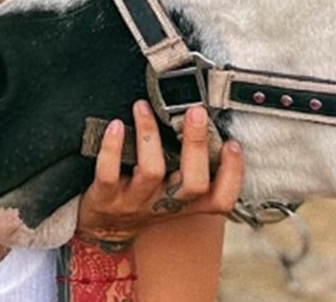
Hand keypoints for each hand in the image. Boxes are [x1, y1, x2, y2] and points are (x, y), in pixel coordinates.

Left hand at [76, 101, 243, 246]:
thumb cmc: (140, 203)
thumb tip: (202, 126)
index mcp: (184, 204)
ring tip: (143, 107)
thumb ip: (185, 168)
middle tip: (196, 112)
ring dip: (149, 134)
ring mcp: (135, 203)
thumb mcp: (169, 194)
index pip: (220, 199)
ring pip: (152, 171)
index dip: (232, 175)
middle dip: (197, 145)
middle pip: (193, 183)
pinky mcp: (105, 198)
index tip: (232, 144)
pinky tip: (115, 126)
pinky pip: (110, 173)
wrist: (103, 228)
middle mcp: (163, 205)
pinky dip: (113, 147)